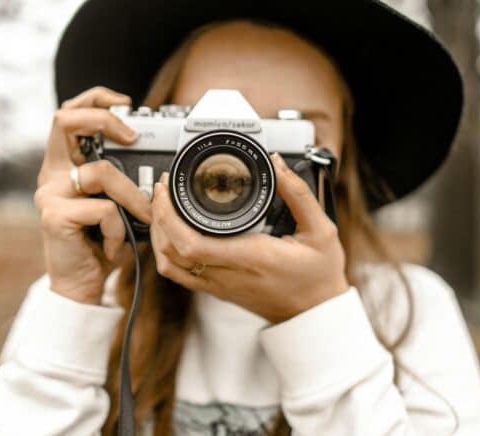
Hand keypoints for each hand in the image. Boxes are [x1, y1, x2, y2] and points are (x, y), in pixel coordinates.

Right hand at [33, 86, 151, 303]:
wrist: (82, 284)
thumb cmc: (101, 242)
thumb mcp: (114, 203)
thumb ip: (121, 178)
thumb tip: (156, 157)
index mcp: (64, 165)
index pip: (68, 114)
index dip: (95, 99)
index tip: (125, 104)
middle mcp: (51, 174)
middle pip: (65, 120)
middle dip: (103, 119)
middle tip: (132, 136)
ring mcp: (49, 194)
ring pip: (101, 172)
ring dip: (132, 197)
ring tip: (140, 219)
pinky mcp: (54, 216)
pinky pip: (104, 209)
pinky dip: (120, 229)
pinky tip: (114, 247)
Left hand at [150, 152, 348, 322]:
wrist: (316, 314)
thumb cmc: (319, 275)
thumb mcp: (322, 230)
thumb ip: (299, 195)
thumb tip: (278, 164)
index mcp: (251, 257)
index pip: (192, 243)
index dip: (169, 215)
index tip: (169, 188)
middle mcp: (229, 274)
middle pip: (172, 251)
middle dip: (158, 216)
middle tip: (163, 189)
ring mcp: (219, 286)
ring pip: (169, 265)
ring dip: (158, 235)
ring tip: (162, 206)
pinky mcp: (217, 291)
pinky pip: (179, 275)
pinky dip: (166, 253)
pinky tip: (171, 232)